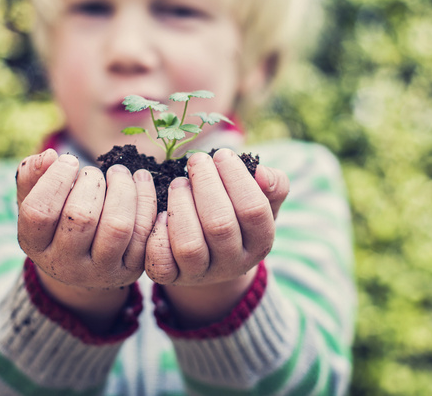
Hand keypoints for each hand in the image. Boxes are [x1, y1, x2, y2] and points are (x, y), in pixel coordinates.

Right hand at [16, 149, 156, 329]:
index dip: (56, 179)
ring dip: (122, 189)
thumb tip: (50, 155)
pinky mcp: (133, 268)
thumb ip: (32, 177)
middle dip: (92, 182)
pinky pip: (144, 231)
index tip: (69, 159)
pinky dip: (147, 199)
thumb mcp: (36, 202)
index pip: (39, 212)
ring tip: (118, 172)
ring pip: (118, 226)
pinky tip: (141, 180)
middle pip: (81, 218)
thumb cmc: (56, 223)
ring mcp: (102, 270)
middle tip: (93, 172)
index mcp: (35, 246)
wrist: (84, 266)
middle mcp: (66, 264)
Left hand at [144, 149, 288, 326]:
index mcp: (260, 244)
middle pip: (220, 225)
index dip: (236, 178)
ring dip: (181, 205)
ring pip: (189, 245)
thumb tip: (262, 173)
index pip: (253, 210)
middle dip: (206, 184)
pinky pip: (161, 262)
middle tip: (197, 160)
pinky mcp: (172, 278)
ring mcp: (201, 274)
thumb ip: (273, 185)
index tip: (222, 154)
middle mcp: (233, 264)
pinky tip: (163, 213)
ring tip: (179, 183)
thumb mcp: (262, 201)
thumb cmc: (238, 217)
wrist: (213, 257)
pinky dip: (158, 234)